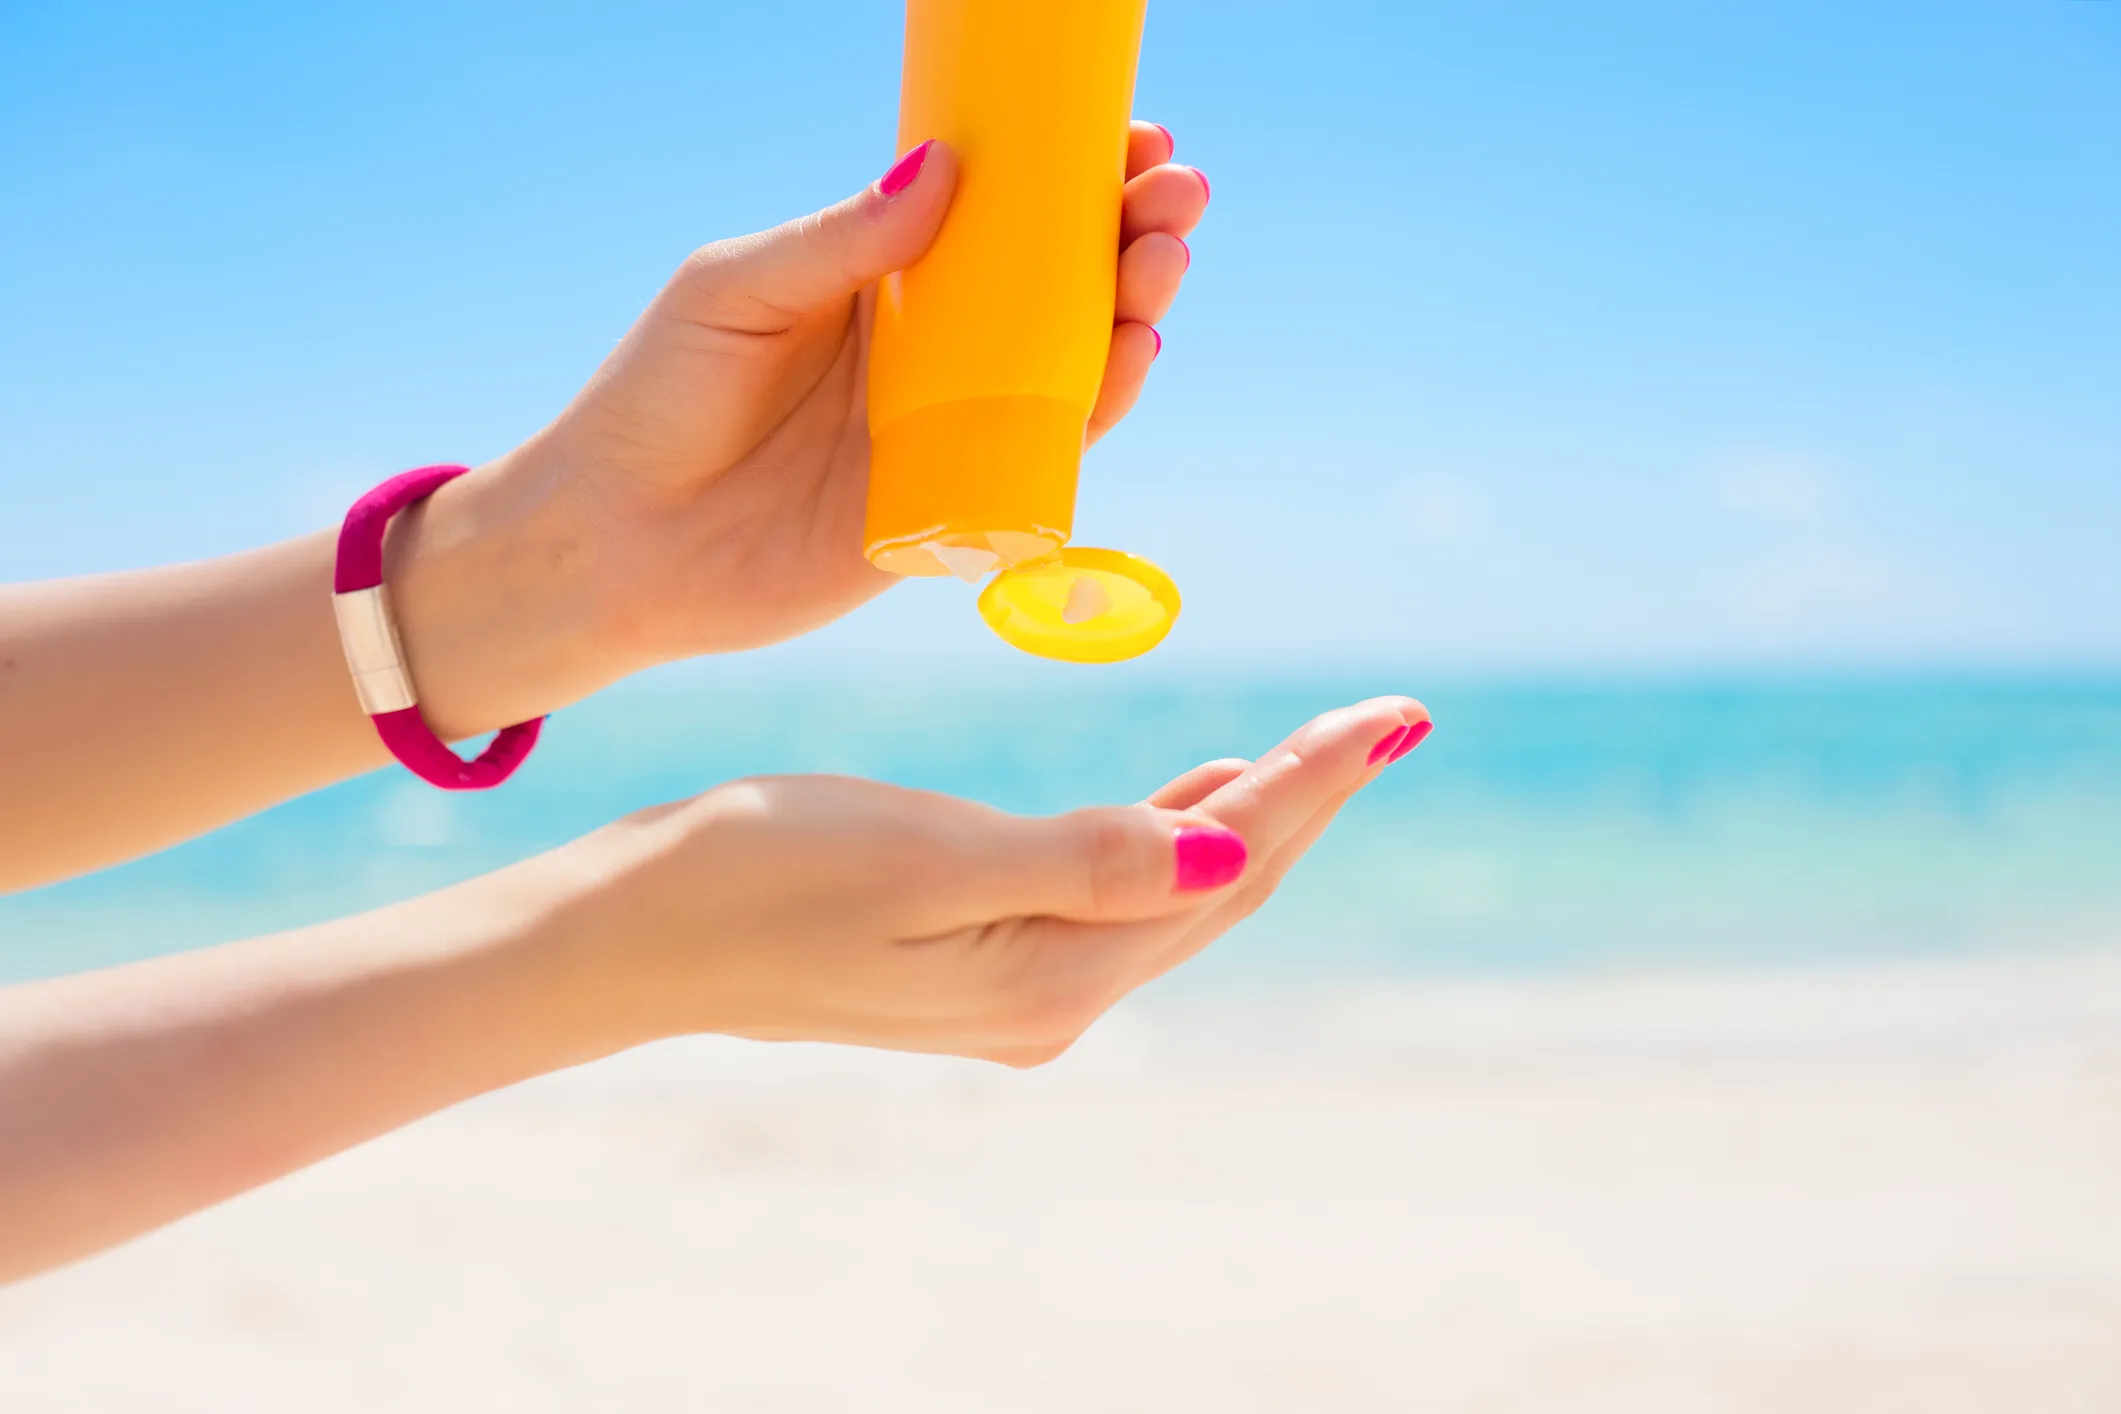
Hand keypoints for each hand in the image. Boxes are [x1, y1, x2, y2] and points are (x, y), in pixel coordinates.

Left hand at [388, 124, 1208, 735]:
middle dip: (1127, 231)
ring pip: (1070, 362)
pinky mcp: (955, 508)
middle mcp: (929, 350)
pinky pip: (1048, 455)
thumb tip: (945, 167)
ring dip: (1131, 307)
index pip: (999, 213)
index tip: (1130, 136)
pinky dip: (1100, 406)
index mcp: (880, 280)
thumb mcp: (736, 290)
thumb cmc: (655, 400)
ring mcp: (949, 428)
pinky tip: (1134, 354)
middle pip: (1056, 282)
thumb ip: (841, 241)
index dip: (1071, 175)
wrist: (616, 544)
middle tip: (1176, 191)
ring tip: (1163, 257)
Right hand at [555, 696, 1429, 1064]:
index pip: (1224, 862)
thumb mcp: (927, 859)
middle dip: (1305, 798)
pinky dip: (1170, 834)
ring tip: (1324, 750)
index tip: (1394, 713)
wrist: (637, 936)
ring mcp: (1019, 989)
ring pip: (1174, 892)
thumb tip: (1224, 859)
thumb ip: (1085, 860)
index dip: (1313, 783)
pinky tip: (1195, 792)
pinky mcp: (981, 962)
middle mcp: (1056, 997)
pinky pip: (1115, 895)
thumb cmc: (761, 874)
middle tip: (1387, 718)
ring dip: (1247, 815)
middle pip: (1217, 886)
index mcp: (1055, 970)